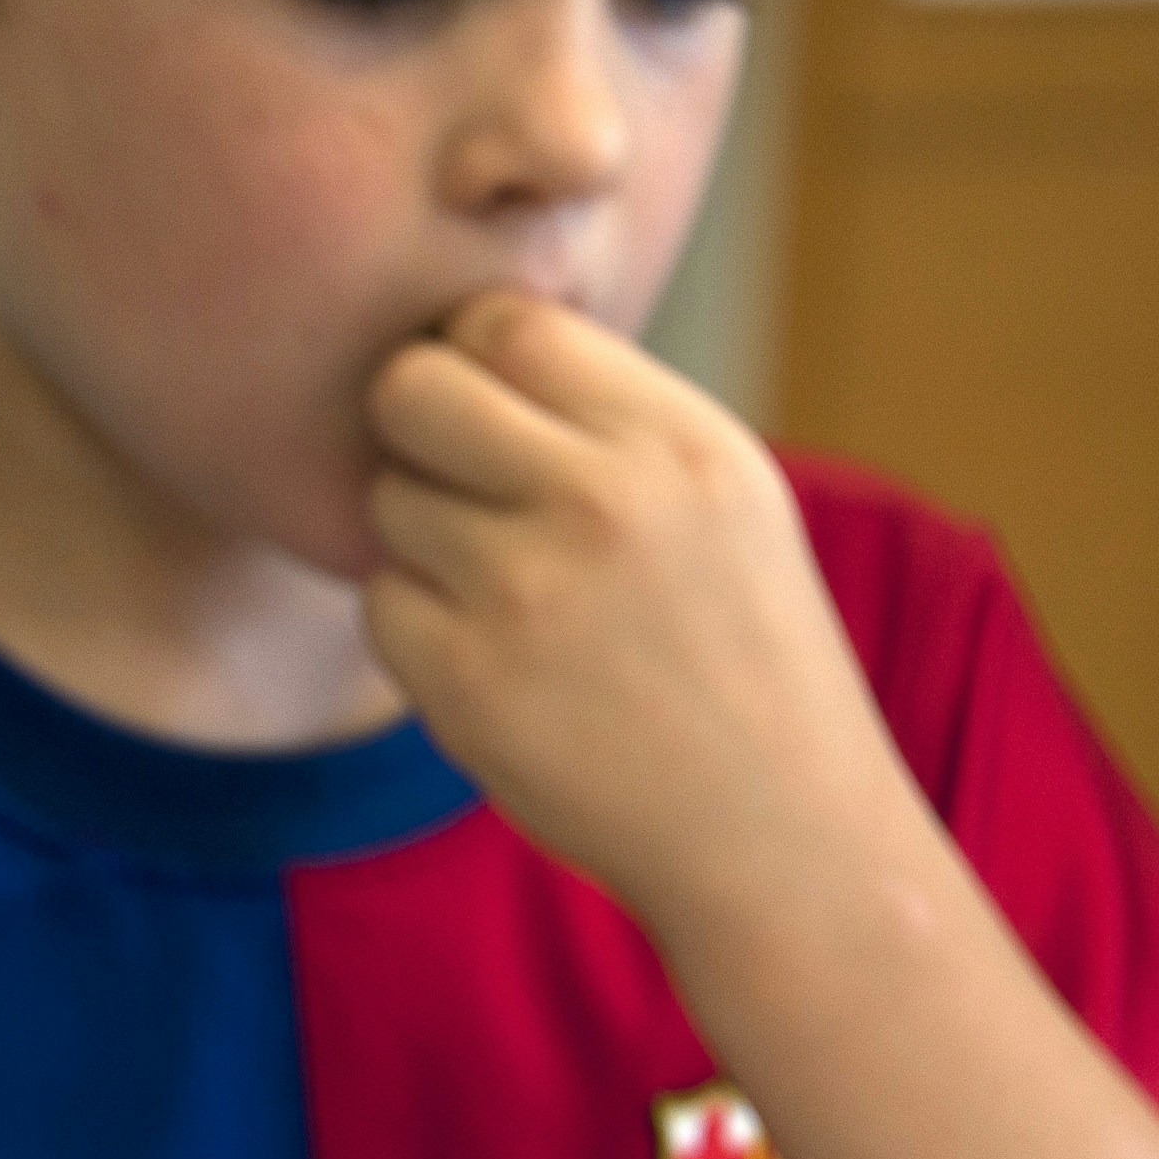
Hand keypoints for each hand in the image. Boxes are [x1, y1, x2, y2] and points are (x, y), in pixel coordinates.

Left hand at [360, 291, 930, 942]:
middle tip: (454, 478)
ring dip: (424, 539)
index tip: (487, 405)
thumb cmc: (742, 655)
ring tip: (511, 593)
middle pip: (412, 389)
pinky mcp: (463, 680)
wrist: (778, 835)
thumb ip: (610, 417)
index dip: (469, 355)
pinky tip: (500, 663)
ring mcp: (525, 591)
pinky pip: (380, 602)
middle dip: (413, 426)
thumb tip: (464, 342)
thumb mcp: (725, 499)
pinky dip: (418, 629)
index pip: (503, 323)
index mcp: (677, 440)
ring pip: (388, 500)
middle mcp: (604, 499)